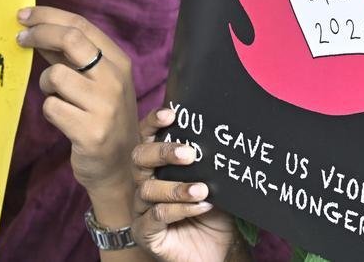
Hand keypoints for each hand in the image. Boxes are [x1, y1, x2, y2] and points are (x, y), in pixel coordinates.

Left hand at [16, 7, 138, 198]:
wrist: (121, 168)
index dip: (48, 16)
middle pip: (70, 38)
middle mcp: (115, 79)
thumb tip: (35, 29)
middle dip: (39, 33)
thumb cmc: (101, 118)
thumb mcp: (94, 83)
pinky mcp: (90, 131)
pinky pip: (51, 107)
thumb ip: (69, 57)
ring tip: (56, 96)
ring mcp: (105, 106)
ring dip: (46, 84)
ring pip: (55, 75)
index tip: (24, 15)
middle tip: (19, 38)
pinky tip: (64, 119)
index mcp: (119, 62)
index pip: (81, 25)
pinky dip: (50, 110)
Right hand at [131, 109, 247, 261]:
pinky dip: (180, 209)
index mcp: (157, 167)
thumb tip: (223, 138)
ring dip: (178, 188)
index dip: (153, 124)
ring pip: (149, 189)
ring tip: (203, 189)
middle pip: (139, 159)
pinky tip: (201, 206)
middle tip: (189, 153)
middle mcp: (145, 184)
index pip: (147, 138)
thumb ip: (211, 165)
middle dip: (163, 152)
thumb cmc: (212, 216)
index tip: (171, 114)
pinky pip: (157, 216)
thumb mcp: (215, 185)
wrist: (214, 253)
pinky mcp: (145, 232)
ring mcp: (142, 209)